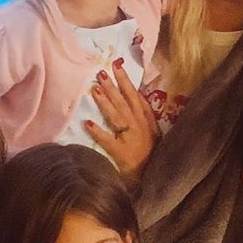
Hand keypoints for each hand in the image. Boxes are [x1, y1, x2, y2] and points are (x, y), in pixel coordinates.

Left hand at [86, 59, 159, 182]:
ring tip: (94, 89)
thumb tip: (134, 94)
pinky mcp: (121, 152)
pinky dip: (98, 132)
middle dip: (112, 86)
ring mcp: (130, 138)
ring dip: (105, 102)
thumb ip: (145, 113)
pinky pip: (108, 140)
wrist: (153, 176)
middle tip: (101, 73)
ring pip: (116, 116)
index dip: (126, 81)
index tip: (117, 66)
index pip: (135, 95)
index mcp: (146, 119)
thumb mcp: (154, 130)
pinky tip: (88, 123)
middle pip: (124, 102)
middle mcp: (138, 125)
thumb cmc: (152, 153)